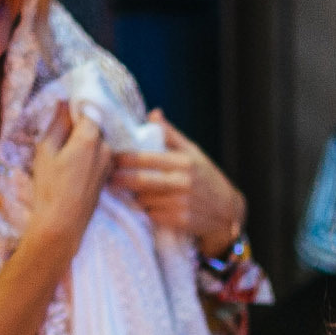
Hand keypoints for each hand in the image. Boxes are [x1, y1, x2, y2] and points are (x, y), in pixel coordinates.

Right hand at [25, 104, 111, 251]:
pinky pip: (100, 156)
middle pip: (95, 126)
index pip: (89, 109)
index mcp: (90, 138)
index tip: (64, 111)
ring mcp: (109, 163)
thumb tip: (63, 104)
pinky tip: (73, 167)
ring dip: (84, 142)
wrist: (63, 224)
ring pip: (98, 142)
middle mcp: (105, 148)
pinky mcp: (107, 176)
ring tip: (64, 154)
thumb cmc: (49, 187)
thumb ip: (57, 124)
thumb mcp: (45, 151)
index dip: (76, 108)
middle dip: (79, 126)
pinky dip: (89, 155)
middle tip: (60, 134)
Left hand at [111, 113, 244, 254]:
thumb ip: (171, 135)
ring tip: (126, 192)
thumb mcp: (194, 152)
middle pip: (141, 181)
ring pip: (144, 199)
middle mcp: (183, 182)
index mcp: (184, 162)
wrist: (227, 211)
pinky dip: (146, 210)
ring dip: (133, 196)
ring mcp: (181, 203)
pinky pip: (152, 214)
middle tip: (108, 176)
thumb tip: (154, 113)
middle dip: (120, 179)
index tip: (112, 157)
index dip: (125, 158)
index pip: (147, 158)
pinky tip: (146, 205)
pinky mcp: (179, 220)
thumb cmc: (207, 177)